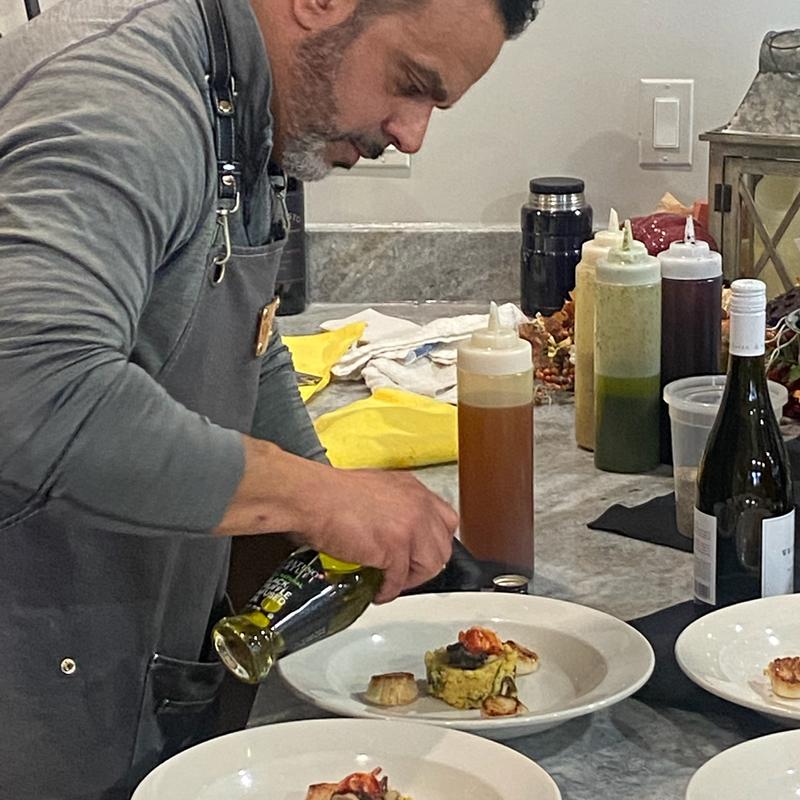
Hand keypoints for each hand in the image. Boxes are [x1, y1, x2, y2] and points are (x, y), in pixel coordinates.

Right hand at [306, 468, 457, 602]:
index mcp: (413, 489)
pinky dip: (389, 590)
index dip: (433, 541)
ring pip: (430, 565)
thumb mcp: (375, 490)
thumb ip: (393, 507)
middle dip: (425, 564)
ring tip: (393, 582)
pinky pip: (400, 579)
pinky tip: (377, 591)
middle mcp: (418, 505)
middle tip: (406, 571)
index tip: (420, 552)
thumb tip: (393, 530)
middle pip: (442, 545)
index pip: (445, 519)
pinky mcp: (394, 547)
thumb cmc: (329, 493)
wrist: (311, 497)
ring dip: (411, 579)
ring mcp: (409, 526)